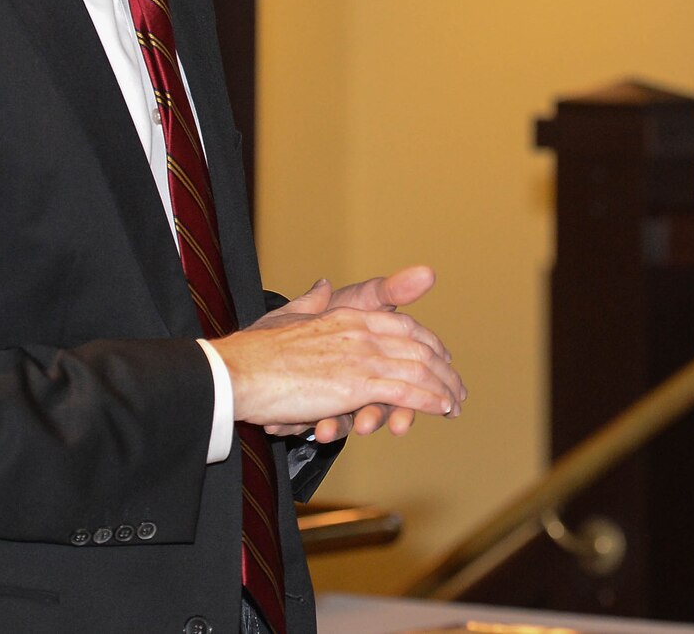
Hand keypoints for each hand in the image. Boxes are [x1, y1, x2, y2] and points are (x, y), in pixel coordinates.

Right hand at [211, 278, 466, 431]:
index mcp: (347, 316)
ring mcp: (360, 357)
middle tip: (457, 387)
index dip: (427, 342)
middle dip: (442, 369)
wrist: (236, 371)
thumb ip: (311, 302)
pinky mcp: (355, 385)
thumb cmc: (255, 350)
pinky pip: (405, 391)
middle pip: (419, 347)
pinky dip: (429, 399)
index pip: (403, 325)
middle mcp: (360, 332)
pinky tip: (443, 408)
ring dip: (443, 388)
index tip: (440, 358)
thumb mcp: (289, 316)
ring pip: (419, 369)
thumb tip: (322, 286)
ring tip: (456, 403)